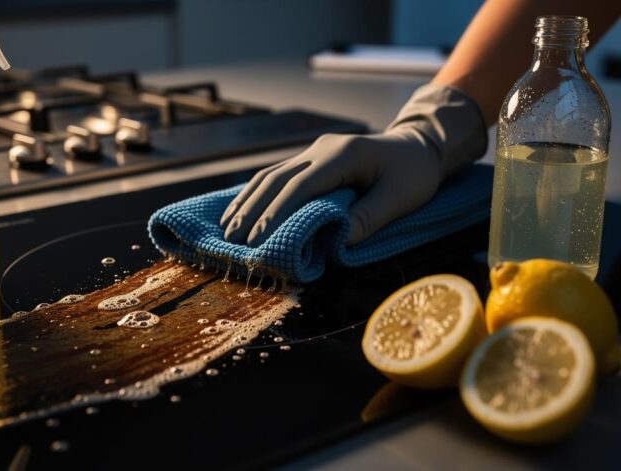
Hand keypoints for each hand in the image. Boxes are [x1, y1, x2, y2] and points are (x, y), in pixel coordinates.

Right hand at [220, 130, 441, 246]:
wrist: (418, 144)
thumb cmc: (414, 173)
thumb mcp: (402, 197)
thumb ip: (369, 218)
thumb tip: (334, 242)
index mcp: (343, 155)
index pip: (301, 186)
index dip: (276, 213)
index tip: (258, 239)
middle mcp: (322, 149)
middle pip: (276, 180)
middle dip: (252, 211)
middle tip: (233, 241)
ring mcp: (313, 151)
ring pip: (271, 175)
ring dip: (247, 202)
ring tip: (227, 229)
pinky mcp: (311, 158)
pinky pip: (277, 175)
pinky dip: (256, 194)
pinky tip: (241, 210)